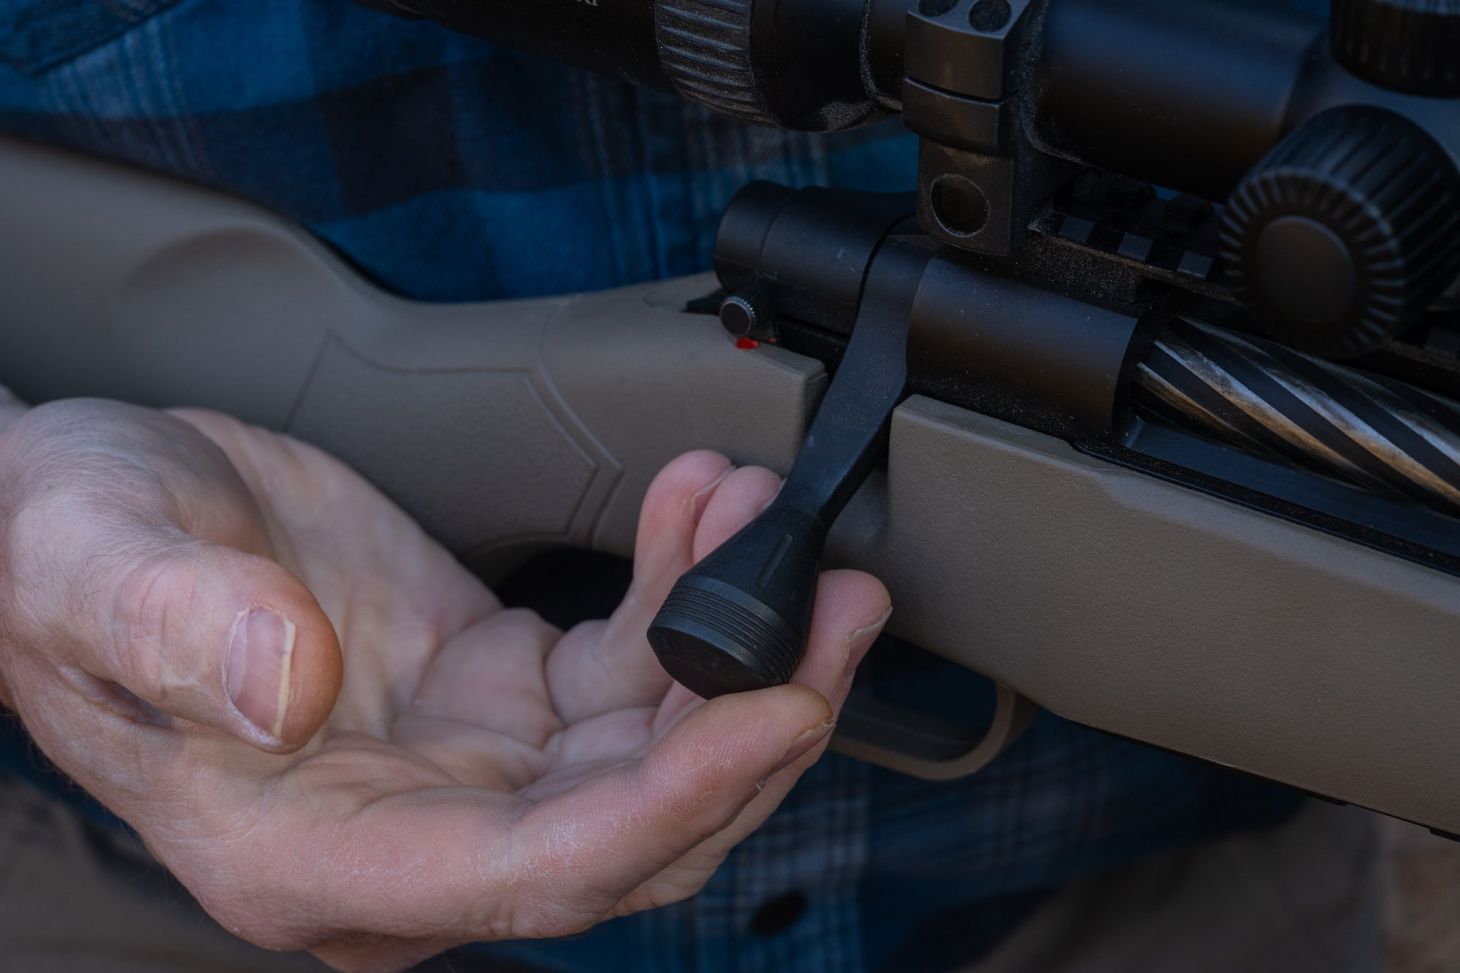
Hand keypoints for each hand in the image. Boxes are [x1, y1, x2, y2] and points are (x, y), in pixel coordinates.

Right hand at [0, 398, 889, 971]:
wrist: (92, 512)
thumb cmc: (67, 554)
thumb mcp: (88, 567)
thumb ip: (181, 632)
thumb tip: (292, 691)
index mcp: (315, 856)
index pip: (537, 874)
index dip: (672, 805)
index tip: (775, 708)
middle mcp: (413, 836)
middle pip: (637, 828)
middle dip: (754, 724)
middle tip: (836, 603)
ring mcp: (470, 771)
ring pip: (656, 749)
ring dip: (734, 640)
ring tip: (767, 517)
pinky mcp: (504, 694)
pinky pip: (628, 666)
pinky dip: (680, 589)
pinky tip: (699, 506)